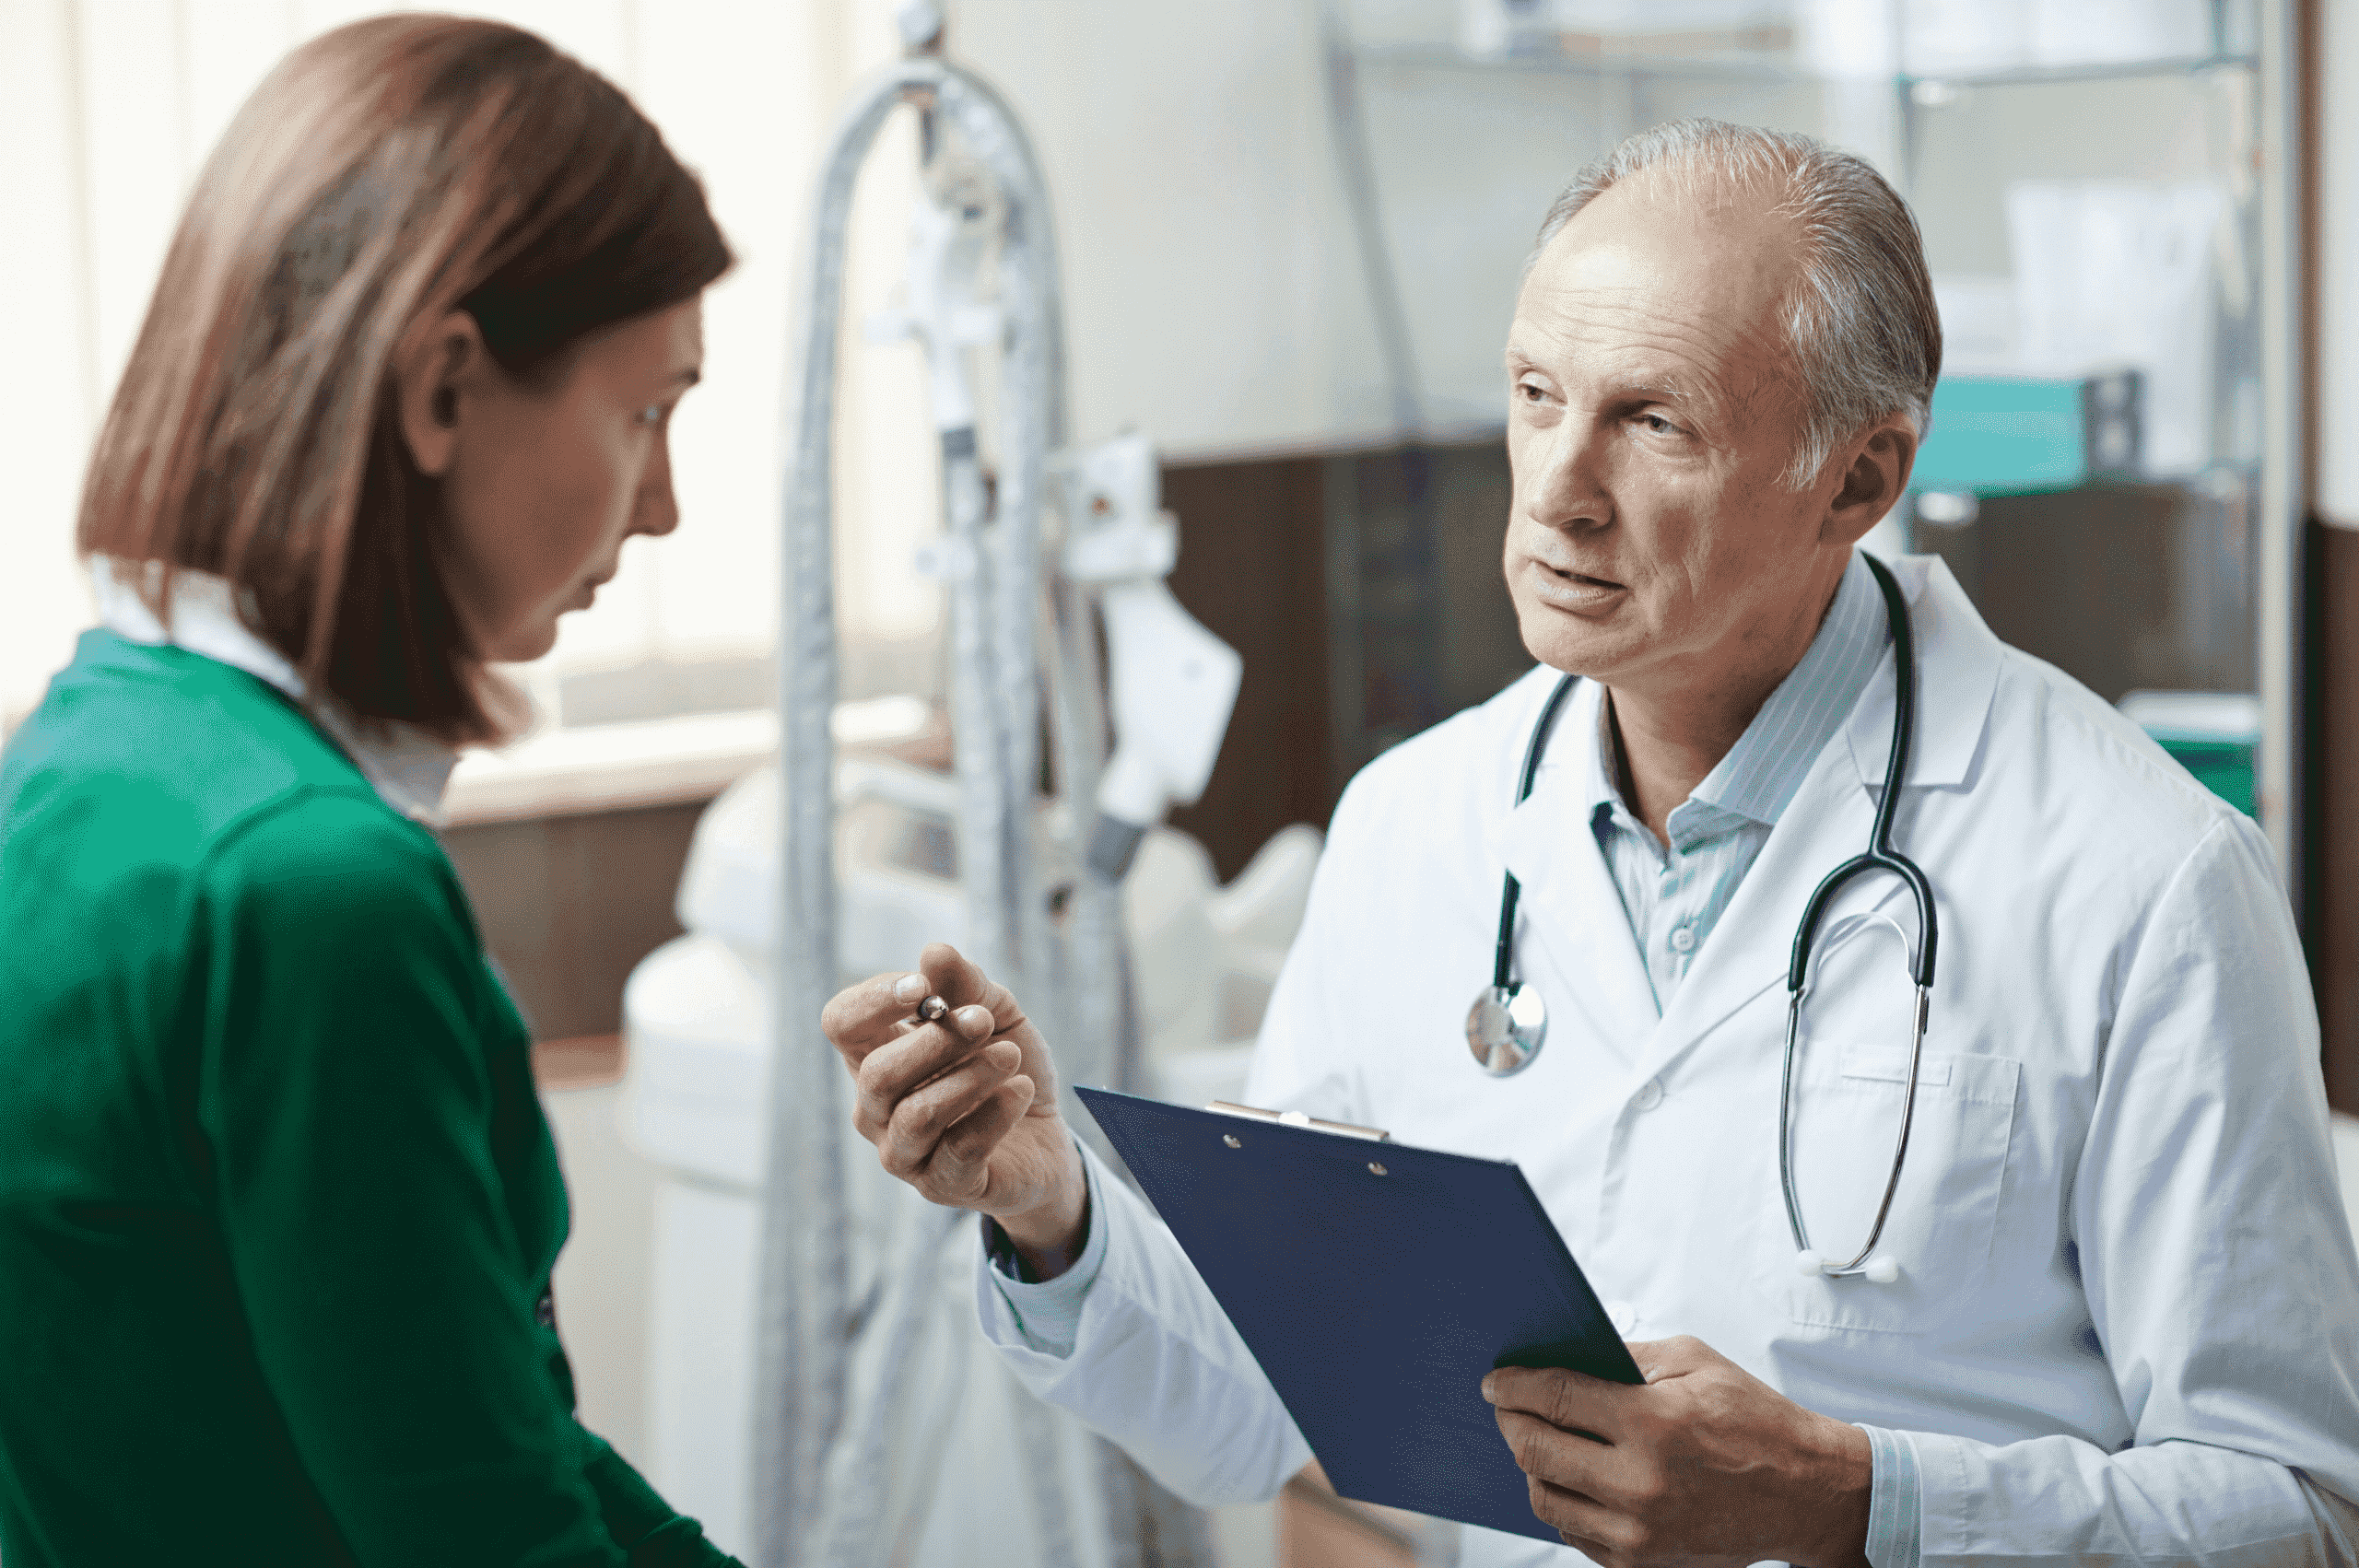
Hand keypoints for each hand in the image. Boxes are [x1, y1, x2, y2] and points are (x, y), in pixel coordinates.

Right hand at [820, 942, 1087, 1269]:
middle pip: (878, 1074)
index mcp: (876, 1054)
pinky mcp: (942, 1185)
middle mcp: (875, 1107)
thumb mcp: (995, 1013)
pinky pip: (961, 1149)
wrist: (1047, 1136)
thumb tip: (933, 952)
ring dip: (970, 1078)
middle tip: (983, 1021)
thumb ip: (966, 984)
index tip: (924, 986)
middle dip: (935, 1042)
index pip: (842, 1023)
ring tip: (1011, 1056)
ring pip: (917, 1115)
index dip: (875, 1001)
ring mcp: (903, 1152)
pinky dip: (996, 1113)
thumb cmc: (1005, 1065)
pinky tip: (1022, 1091)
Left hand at [1482, 1336, 1870, 1567]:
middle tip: (1508, 1406)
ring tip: (1540, 1442)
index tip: (1496, 1381)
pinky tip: (1571, 1478)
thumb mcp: (1694, 1363)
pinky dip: (1562, 1502)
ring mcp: (1640, 1532)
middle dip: (1512, 1422)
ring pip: (1546, 1498)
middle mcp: (1640, 1483)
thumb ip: (1625, 1357)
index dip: (1514, 1386)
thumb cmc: (1755, 1421)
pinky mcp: (1643, 1562)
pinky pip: (1573, 1532)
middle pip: (1536, 1451)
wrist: (1806, 1493)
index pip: (1555, 1399)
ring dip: (1532, 1465)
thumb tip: (1565, 1356)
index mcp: (1654, 1424)